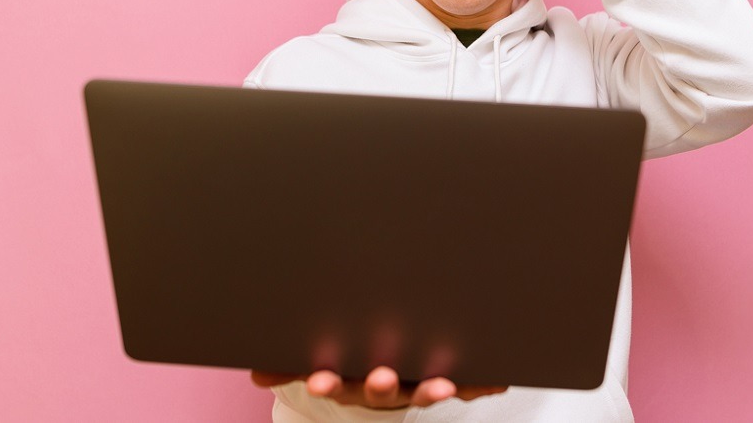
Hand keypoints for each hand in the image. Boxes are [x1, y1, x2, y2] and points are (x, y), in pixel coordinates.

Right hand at [251, 366, 507, 409]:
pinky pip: (467, 387)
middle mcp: (384, 388)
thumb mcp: (321, 365)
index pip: (334, 383)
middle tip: (379, 378)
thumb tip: (256, 374)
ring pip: (423, 391)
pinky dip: (481, 386)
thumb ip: (288, 368)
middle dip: (380, 385)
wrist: (389, 375)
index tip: (316, 380)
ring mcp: (416, 387)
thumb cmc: (350, 362)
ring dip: (432, 390)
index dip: (326, 382)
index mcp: (349, 380)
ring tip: (443, 386)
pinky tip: (497, 380)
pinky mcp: (449, 383)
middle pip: (380, 391)